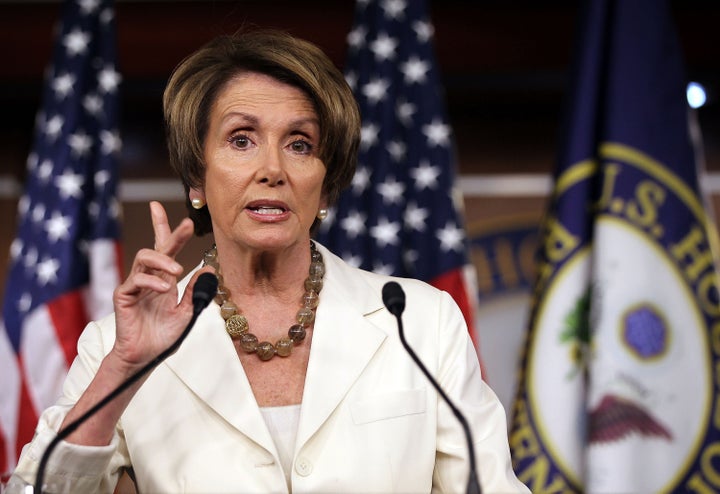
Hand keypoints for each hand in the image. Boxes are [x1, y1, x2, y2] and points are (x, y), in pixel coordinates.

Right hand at [111, 201, 208, 369]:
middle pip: (156, 246)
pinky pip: (136, 280)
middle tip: (187, 225)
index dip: (165, 228)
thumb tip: (210, 268)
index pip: (165, 249)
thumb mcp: (187, 311)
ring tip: (178, 271)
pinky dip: (152, 281)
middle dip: (168, 231)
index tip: (168, 209)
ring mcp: (135, 286)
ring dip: (164, 260)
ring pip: (145, 258)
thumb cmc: (163, 336)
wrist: (146, 358)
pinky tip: (164, 288)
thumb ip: (195, 290)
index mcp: (164, 280)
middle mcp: (149, 279)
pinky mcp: (123, 296)